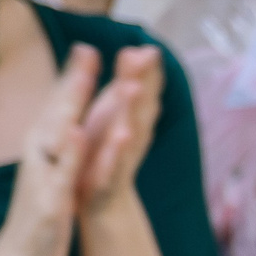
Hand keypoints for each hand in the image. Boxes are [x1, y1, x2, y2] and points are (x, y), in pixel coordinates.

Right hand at [0, 44, 102, 255]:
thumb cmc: (42, 207)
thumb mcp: (52, 168)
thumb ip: (59, 139)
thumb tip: (68, 114)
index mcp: (43, 145)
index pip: (59, 106)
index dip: (73, 76)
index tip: (88, 45)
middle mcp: (37, 154)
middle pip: (56, 112)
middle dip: (73, 81)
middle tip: (89, 50)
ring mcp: (41, 176)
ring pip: (57, 136)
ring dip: (71, 107)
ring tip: (86, 80)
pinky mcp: (48, 201)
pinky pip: (60, 173)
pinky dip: (69, 153)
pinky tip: (79, 133)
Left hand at [76, 44, 164, 216]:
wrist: (105, 208)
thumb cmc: (106, 155)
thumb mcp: (113, 114)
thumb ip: (127, 82)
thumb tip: (140, 48)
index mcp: (130, 119)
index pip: (143, 90)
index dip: (148, 71)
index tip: (151, 47)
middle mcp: (132, 136)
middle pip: (141, 104)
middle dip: (144, 80)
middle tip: (150, 56)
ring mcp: (121, 159)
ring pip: (130, 130)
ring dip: (133, 109)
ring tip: (135, 87)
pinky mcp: (107, 182)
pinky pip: (112, 165)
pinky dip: (116, 153)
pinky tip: (120, 137)